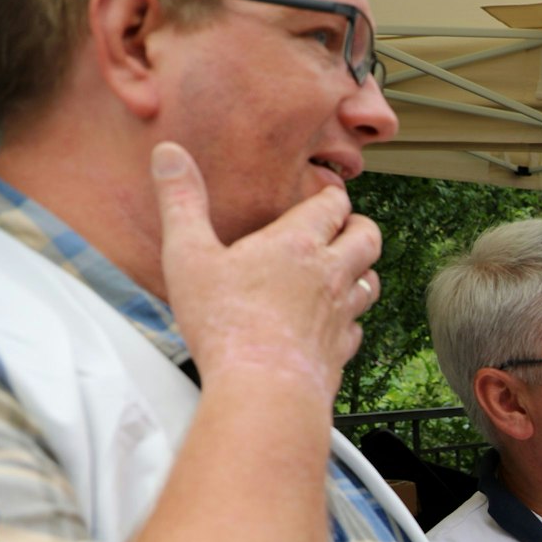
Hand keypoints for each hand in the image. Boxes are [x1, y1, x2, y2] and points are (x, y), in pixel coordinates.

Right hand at [150, 142, 380, 401]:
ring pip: (371, 282)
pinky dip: (351, 319)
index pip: (333, 205)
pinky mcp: (341, 349)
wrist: (264, 389)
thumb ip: (182, 202)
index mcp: (299, 244)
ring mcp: (341, 313)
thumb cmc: (226, 324)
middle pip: (367, 238)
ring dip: (361, 271)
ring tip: (343, 269)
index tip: (324, 195)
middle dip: (359, 227)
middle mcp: (331, 274)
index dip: (331, 196)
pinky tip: (334, 323)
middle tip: (343, 227)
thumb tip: (169, 152)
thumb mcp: (189, 255)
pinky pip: (357, 327)